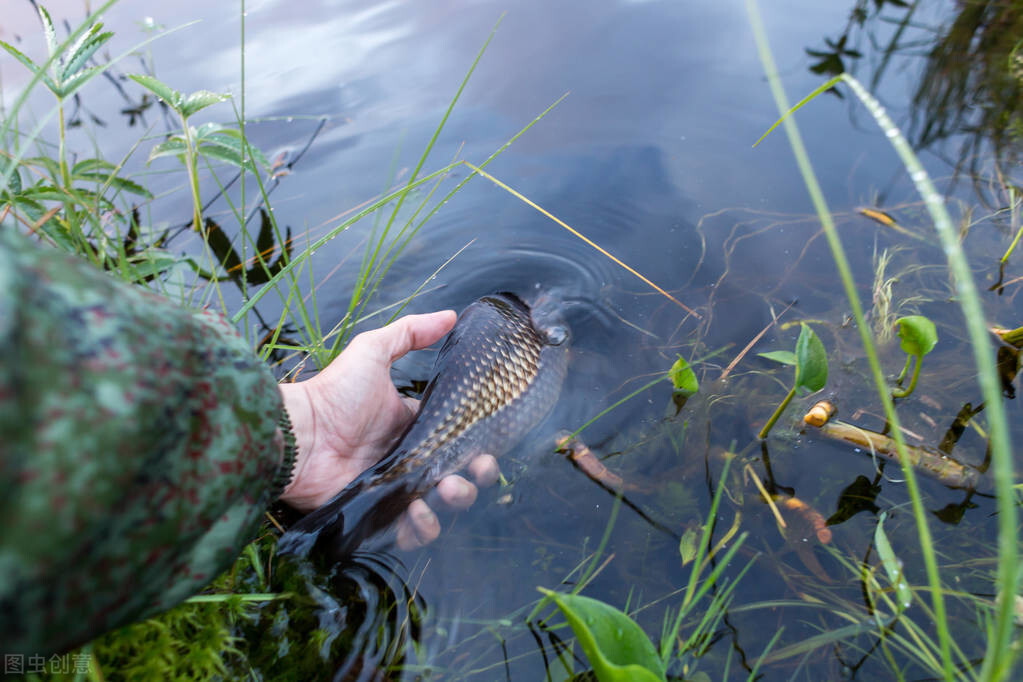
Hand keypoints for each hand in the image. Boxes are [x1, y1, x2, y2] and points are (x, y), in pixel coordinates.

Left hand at [279, 311, 499, 548]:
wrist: (298, 435)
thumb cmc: (333, 393)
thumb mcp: (372, 352)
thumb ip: (410, 332)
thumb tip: (453, 315)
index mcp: (412, 427)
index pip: (457, 439)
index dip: (478, 443)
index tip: (489, 443)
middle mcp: (409, 460)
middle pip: (458, 475)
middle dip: (477, 475)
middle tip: (476, 468)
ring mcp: (396, 490)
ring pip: (441, 506)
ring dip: (456, 500)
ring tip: (448, 488)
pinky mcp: (379, 515)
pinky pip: (412, 532)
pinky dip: (424, 528)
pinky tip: (420, 512)